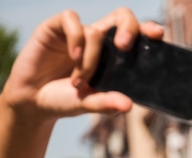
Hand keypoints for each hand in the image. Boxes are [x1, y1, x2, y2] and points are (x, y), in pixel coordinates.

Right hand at [1, 8, 163, 120]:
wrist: (33, 101)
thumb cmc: (66, 100)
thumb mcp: (89, 104)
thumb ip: (107, 103)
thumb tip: (129, 106)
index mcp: (114, 55)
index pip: (136, 35)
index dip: (148, 30)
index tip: (159, 36)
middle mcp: (99, 40)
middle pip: (122, 17)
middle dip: (129, 27)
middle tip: (124, 47)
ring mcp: (78, 33)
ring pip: (95, 31)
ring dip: (90, 60)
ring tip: (79, 83)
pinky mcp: (55, 29)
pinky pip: (71, 21)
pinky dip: (75, 40)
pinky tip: (72, 59)